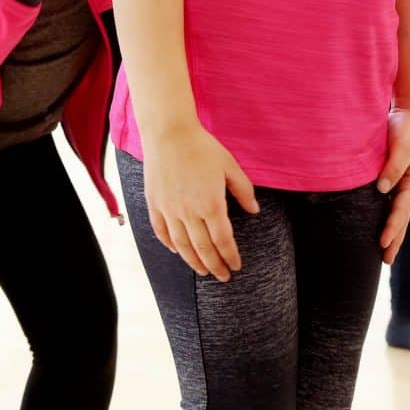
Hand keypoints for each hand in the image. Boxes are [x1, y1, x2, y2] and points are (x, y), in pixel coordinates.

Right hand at [143, 120, 259, 281]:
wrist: (169, 133)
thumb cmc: (202, 147)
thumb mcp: (229, 166)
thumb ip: (243, 190)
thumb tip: (254, 210)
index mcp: (211, 203)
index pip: (223, 240)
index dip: (230, 256)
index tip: (236, 266)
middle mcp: (189, 212)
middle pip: (203, 248)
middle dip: (214, 265)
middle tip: (222, 276)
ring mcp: (169, 209)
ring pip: (182, 245)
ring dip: (193, 261)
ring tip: (202, 271)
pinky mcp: (154, 203)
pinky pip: (161, 231)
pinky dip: (169, 244)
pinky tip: (177, 251)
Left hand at [377, 108, 409, 263]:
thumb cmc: (408, 128)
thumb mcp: (404, 146)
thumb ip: (394, 167)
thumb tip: (383, 189)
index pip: (401, 210)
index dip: (392, 228)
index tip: (383, 243)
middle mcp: (409, 186)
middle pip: (401, 218)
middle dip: (395, 239)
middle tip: (386, 260)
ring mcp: (401, 183)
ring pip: (395, 213)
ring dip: (391, 232)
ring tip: (383, 251)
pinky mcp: (392, 176)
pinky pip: (388, 201)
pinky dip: (384, 215)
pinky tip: (375, 224)